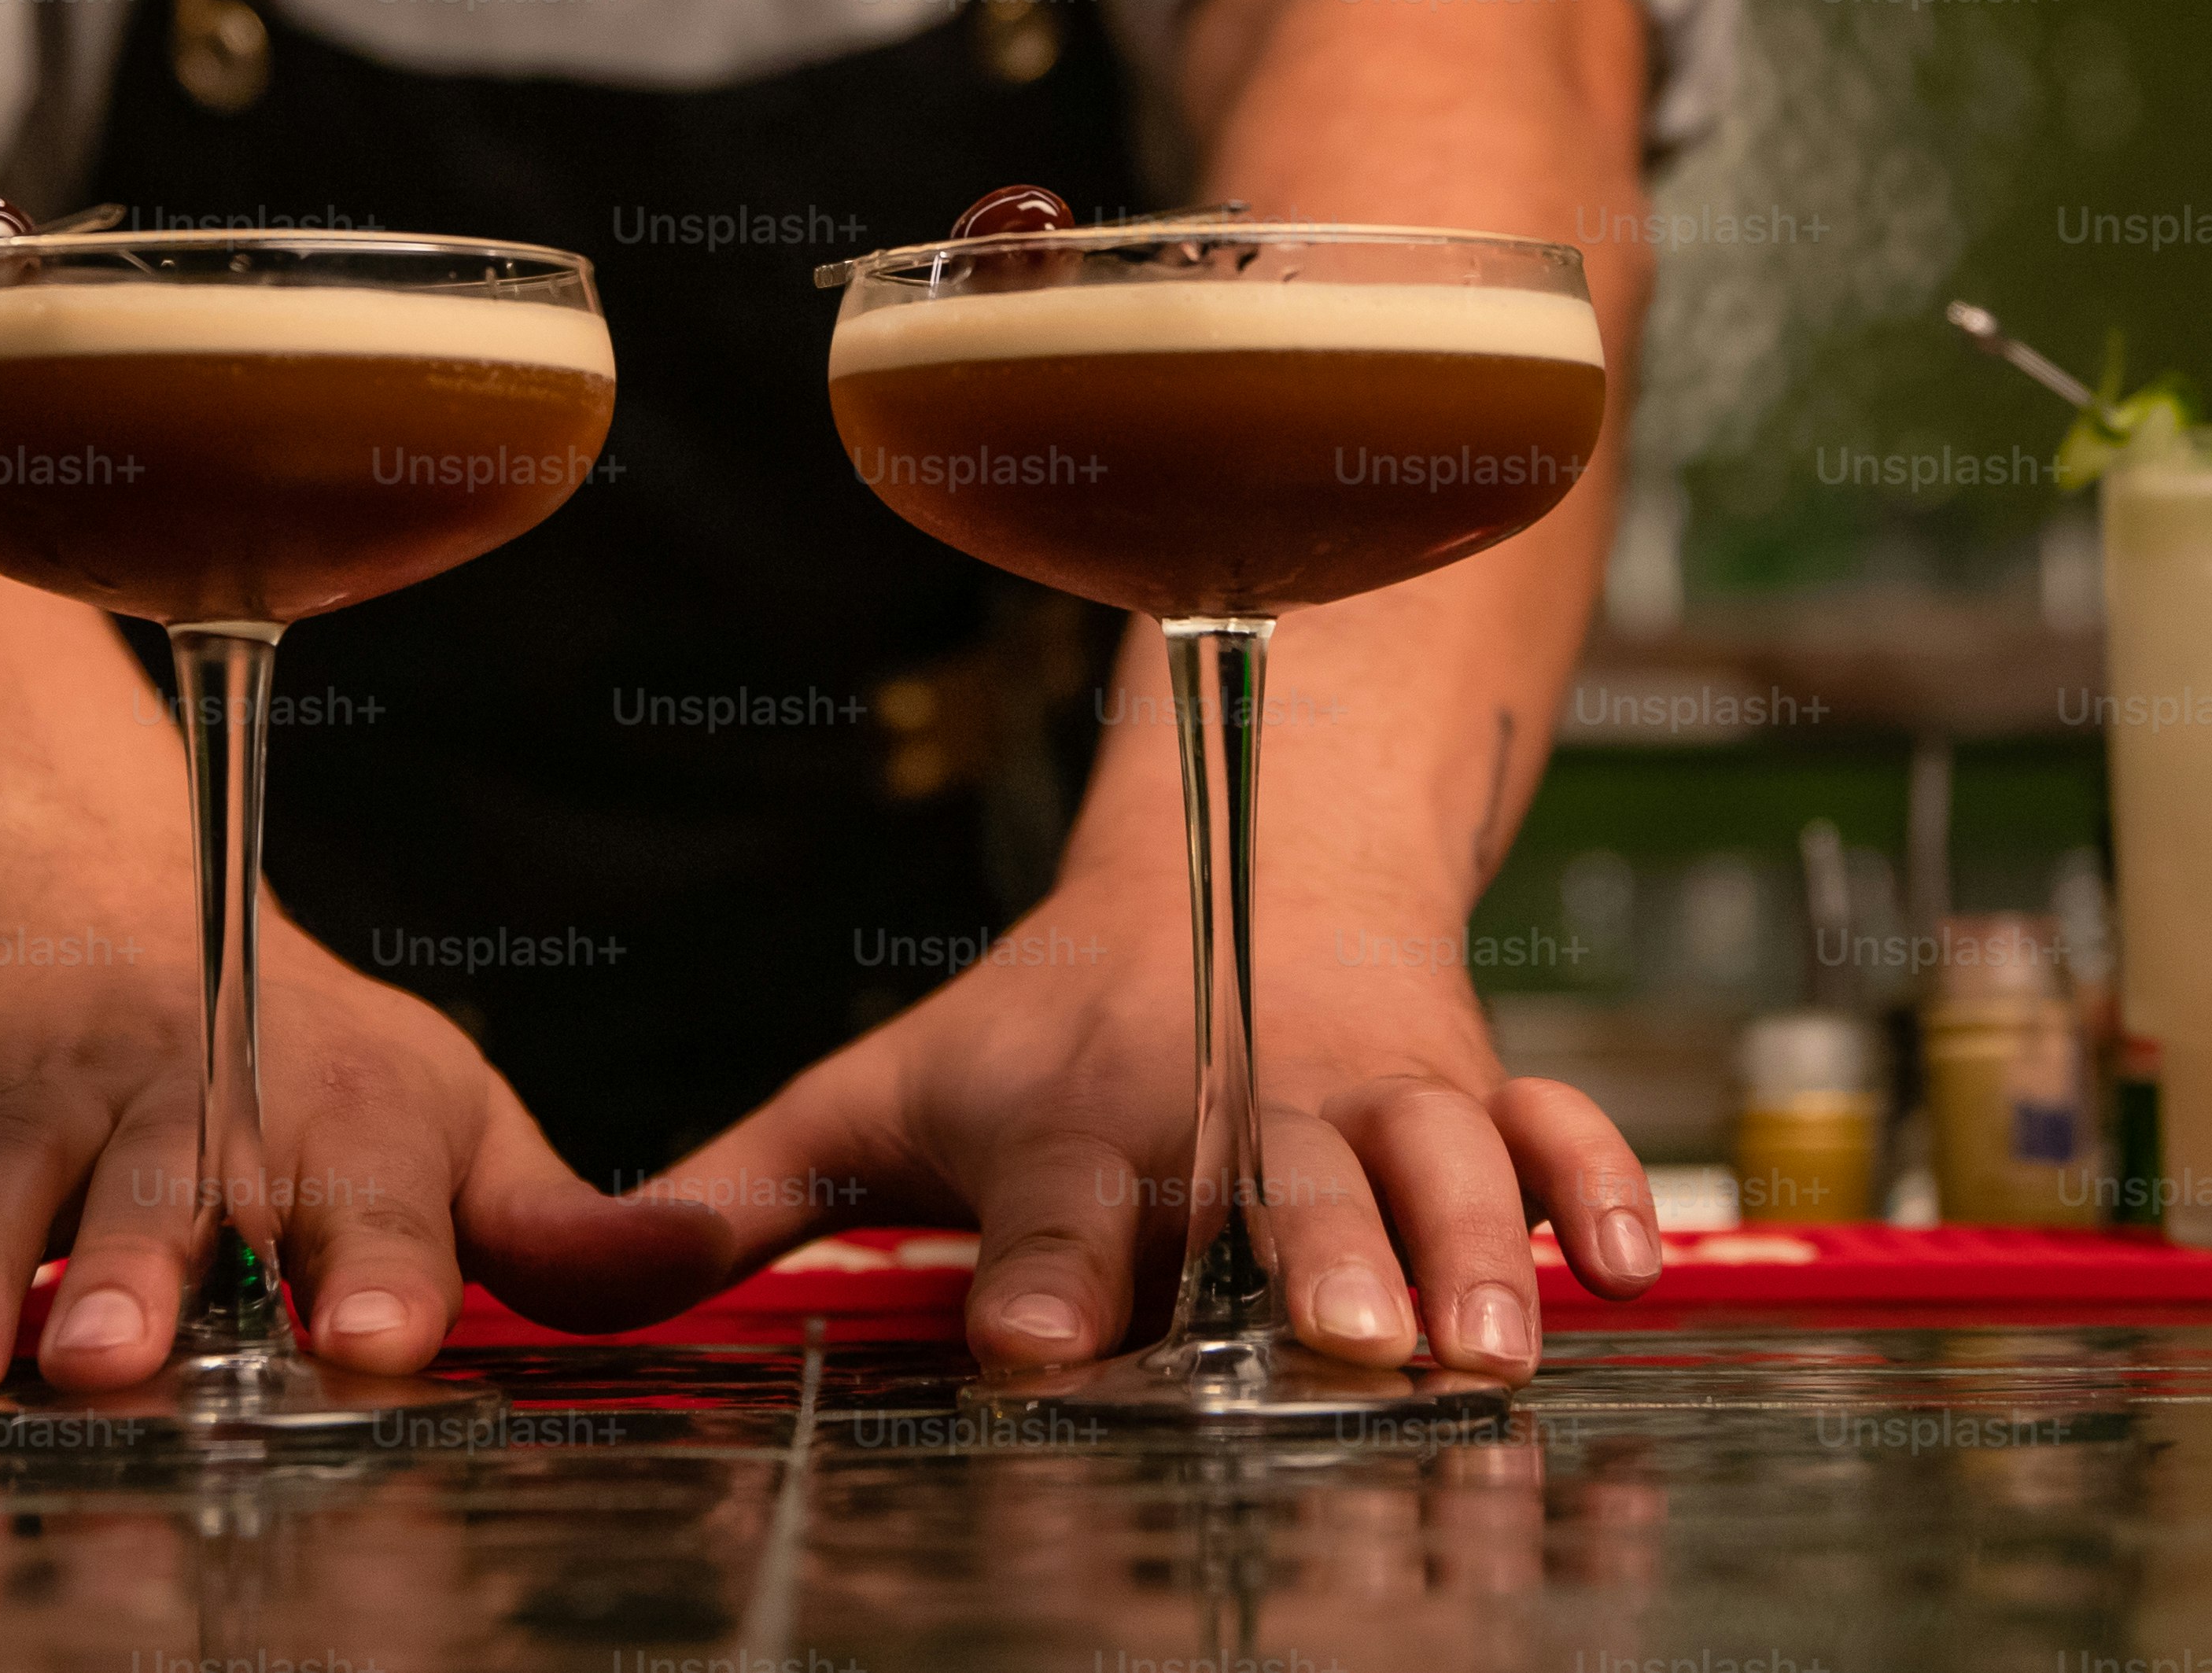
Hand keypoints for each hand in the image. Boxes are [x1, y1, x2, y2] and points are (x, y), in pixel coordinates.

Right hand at [0, 885, 727, 1402]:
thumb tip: (691, 1270)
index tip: (374, 1335)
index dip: (378, 1264)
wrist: (116, 917)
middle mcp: (183, 1112)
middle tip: (119, 1357)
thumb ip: (557, 1226)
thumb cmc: (312, 1067)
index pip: (372, 1192)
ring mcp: (40, 1124)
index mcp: (337, 1118)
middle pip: (159, 1201)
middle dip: (132, 1278)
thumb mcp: (453, 1119)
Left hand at [654, 862, 1661, 1377]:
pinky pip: (1556, 1127)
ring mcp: (1369, 1095)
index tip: (1040, 1345)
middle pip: (1274, 1193)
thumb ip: (736, 1194)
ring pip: (1435, 1168)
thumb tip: (575, 1274)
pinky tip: (1636, 1270)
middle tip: (1331, 1344)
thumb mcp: (876, 1090)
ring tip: (1490, 1346)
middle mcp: (1233, 1114)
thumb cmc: (1033, 1032)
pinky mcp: (1473, 1083)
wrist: (1226, 866)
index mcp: (1081, 1130)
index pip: (1056, 1209)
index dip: (1050, 1276)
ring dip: (1467, 1251)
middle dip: (1305, 1265)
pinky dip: (1602, 1188)